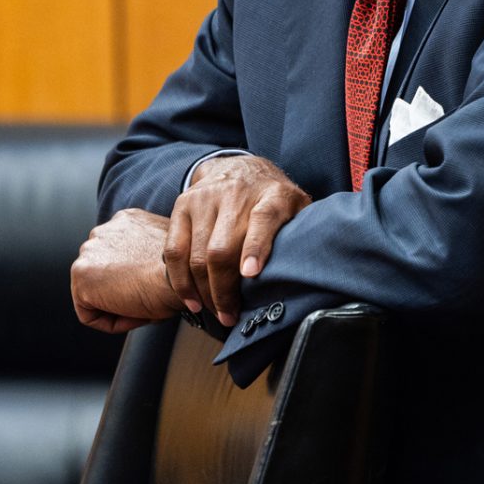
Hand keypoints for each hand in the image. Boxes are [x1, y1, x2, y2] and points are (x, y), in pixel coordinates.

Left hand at [70, 210, 181, 332]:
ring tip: (144, 307)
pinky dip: (111, 322)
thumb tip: (150, 276)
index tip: (155, 288)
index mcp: (125, 220)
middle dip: (123, 291)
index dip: (137, 280)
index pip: (119, 257)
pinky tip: (135, 314)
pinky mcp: (81, 276)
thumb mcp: (172, 254)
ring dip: (118, 306)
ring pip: (96, 293)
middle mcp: (103, 231)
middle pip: (104, 274)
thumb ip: (153, 254)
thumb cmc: (186, 270)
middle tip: (150, 300)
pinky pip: (90, 314)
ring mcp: (89, 252)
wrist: (182, 277)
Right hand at [166, 154, 310, 326]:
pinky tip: (191, 299)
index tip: (250, 274)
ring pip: (197, 255)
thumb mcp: (297, 209)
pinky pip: (174, 250)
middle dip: (224, 292)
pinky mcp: (183, 204)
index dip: (255, 248)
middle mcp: (236, 193)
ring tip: (214, 312)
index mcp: (273, 196)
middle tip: (230, 316)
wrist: (239, 166)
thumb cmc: (273, 200)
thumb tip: (310, 271)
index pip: (263, 220)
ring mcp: (205, 198)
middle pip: (222, 250)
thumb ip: (303, 234)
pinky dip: (180, 281)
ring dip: (203, 292)